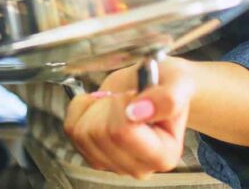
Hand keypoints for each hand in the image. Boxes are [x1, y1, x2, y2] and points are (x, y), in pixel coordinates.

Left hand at [64, 57, 195, 178]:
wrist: (153, 85)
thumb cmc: (168, 85)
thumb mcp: (178, 82)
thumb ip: (166, 99)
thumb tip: (138, 112)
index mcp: (164, 155)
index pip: (123, 133)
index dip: (121, 105)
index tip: (133, 95)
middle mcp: (140, 166)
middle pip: (99, 134)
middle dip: (108, 104)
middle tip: (126, 98)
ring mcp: (113, 163)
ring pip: (81, 133)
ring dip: (93, 107)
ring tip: (114, 102)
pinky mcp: (92, 154)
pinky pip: (71, 129)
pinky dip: (80, 110)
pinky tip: (99, 106)